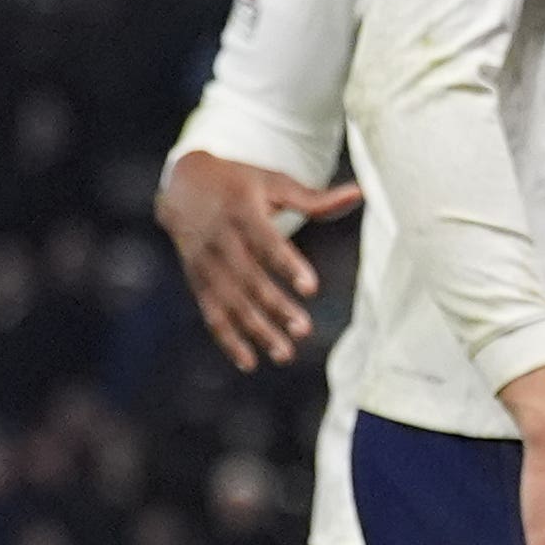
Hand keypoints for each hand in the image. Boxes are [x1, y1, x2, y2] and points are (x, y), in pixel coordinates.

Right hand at [157, 148, 358, 367]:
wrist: (184, 183)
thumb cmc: (241, 183)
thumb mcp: (274, 183)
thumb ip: (314, 199)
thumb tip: (360, 193)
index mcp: (241, 211)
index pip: (266, 242)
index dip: (287, 265)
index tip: (311, 288)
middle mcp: (219, 239)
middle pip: (248, 278)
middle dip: (274, 306)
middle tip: (304, 330)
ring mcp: (205, 262)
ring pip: (230, 302)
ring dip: (255, 330)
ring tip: (285, 354)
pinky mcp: (197, 280)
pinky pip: (211, 313)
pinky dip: (227, 339)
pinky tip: (250, 362)